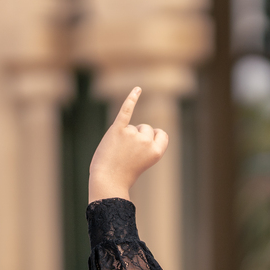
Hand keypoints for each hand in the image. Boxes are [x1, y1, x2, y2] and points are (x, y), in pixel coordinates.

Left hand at [88, 87, 168, 202]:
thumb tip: (140, 128)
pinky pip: (127, 110)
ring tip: (117, 150)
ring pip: (133, 126)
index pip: (161, 134)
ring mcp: (131, 134)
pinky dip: (132, 98)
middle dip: (136, 137)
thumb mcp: (143, 161)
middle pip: (146, 128)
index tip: (144, 149)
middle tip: (126, 153)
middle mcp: (146, 141)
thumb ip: (146, 145)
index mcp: (156, 152)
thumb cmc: (124, 173)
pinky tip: (138, 89)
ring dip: (125, 135)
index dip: (152, 139)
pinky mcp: (117, 128)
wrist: (107, 180)